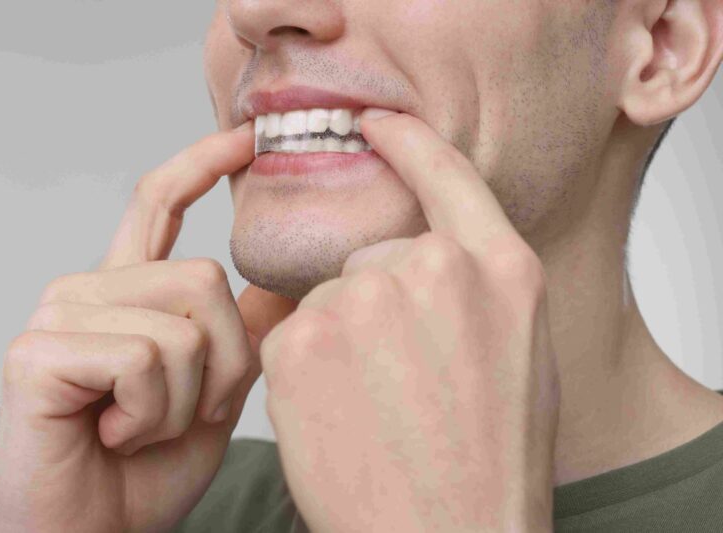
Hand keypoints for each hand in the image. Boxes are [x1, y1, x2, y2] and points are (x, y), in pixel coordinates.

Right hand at [0, 123, 297, 532]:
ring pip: (183, 322)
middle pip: (206, 278)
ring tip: (142, 428)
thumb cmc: (147, 471)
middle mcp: (88, 288)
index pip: (160, 204)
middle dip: (223, 364)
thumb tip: (286, 282)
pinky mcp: (38, 350)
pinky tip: (114, 435)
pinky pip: (144, 359)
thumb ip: (241, 333)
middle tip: (183, 413)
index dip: (201, 164)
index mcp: (127, 292)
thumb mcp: (215, 393)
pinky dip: (152, 416)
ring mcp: (59, 313)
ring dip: (188, 398)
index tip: (243, 137)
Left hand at [259, 111, 559, 531]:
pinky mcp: (298, 344)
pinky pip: (290, 335)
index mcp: (499, 269)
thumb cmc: (491, 460)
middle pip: (373, 257)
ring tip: (376, 408)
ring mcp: (362, 303)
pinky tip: (340, 417)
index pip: (445, 173)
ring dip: (341, 341)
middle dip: (378, 307)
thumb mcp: (522, 350)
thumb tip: (424, 248)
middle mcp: (433, 271)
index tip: (376, 123)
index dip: (406, 143)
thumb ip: (478, 280)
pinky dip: (306, 370)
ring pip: (328, 299)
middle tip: (403, 380)